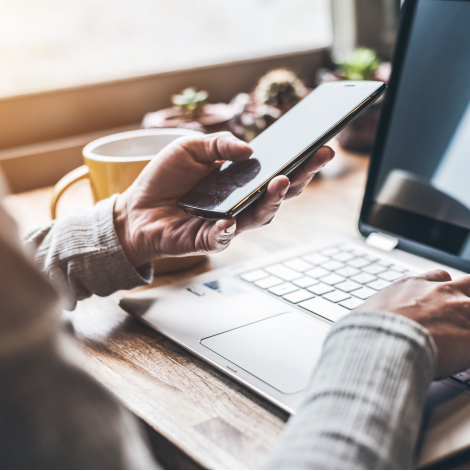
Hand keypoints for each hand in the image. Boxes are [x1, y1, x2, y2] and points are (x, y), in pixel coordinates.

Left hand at [114, 132, 333, 266]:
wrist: (136, 208)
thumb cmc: (166, 178)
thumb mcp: (190, 148)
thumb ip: (219, 145)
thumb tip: (249, 150)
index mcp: (240, 181)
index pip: (276, 171)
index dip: (300, 160)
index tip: (321, 144)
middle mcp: (240, 203)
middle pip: (278, 194)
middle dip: (302, 175)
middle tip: (320, 156)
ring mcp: (227, 223)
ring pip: (258, 217)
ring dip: (272, 200)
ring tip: (282, 181)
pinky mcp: (207, 240)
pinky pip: (222, 237)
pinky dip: (227, 229)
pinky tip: (230, 219)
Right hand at [356, 270, 469, 377]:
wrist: (381, 341)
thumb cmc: (368, 329)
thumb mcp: (367, 311)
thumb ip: (376, 313)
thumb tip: (360, 321)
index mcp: (415, 285)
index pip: (441, 277)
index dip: (445, 288)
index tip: (442, 300)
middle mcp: (441, 293)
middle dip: (467, 296)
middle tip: (458, 315)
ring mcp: (460, 312)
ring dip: (468, 324)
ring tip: (458, 337)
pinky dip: (469, 348)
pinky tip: (464, 356)